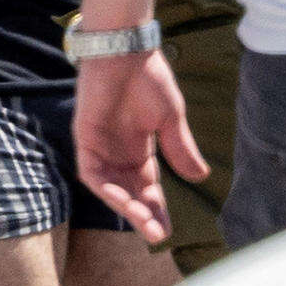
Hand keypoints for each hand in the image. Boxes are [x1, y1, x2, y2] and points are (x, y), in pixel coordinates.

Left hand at [74, 47, 207, 244]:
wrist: (126, 51)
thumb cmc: (149, 78)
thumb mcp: (171, 119)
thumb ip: (180, 148)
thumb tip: (200, 178)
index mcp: (140, 150)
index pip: (148, 188)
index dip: (157, 210)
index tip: (167, 231)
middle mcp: (118, 153)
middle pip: (130, 193)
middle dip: (142, 215)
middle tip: (157, 235)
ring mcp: (100, 147)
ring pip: (110, 188)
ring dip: (125, 207)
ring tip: (143, 222)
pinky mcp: (84, 138)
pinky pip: (91, 172)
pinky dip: (105, 187)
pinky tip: (122, 199)